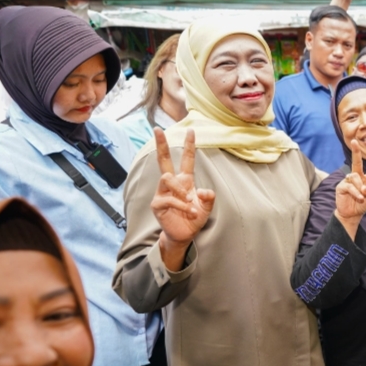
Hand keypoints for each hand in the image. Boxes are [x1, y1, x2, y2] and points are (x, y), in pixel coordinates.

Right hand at [151, 128, 214, 245]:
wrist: (184, 235)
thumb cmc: (193, 218)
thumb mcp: (206, 207)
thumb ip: (208, 198)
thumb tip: (203, 191)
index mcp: (185, 181)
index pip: (186, 159)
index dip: (189, 145)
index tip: (191, 130)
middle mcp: (172, 184)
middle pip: (164, 160)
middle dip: (161, 144)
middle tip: (157, 130)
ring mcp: (162, 193)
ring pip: (167, 178)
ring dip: (181, 191)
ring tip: (191, 203)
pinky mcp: (157, 204)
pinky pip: (169, 198)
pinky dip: (182, 205)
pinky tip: (189, 212)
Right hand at [335, 142, 365, 222]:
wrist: (350, 214)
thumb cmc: (361, 206)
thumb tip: (364, 187)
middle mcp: (357, 178)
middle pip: (357, 162)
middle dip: (355, 151)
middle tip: (354, 141)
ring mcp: (348, 181)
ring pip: (355, 177)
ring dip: (359, 188)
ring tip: (361, 197)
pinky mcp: (341, 186)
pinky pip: (349, 186)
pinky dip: (355, 192)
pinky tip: (359, 198)